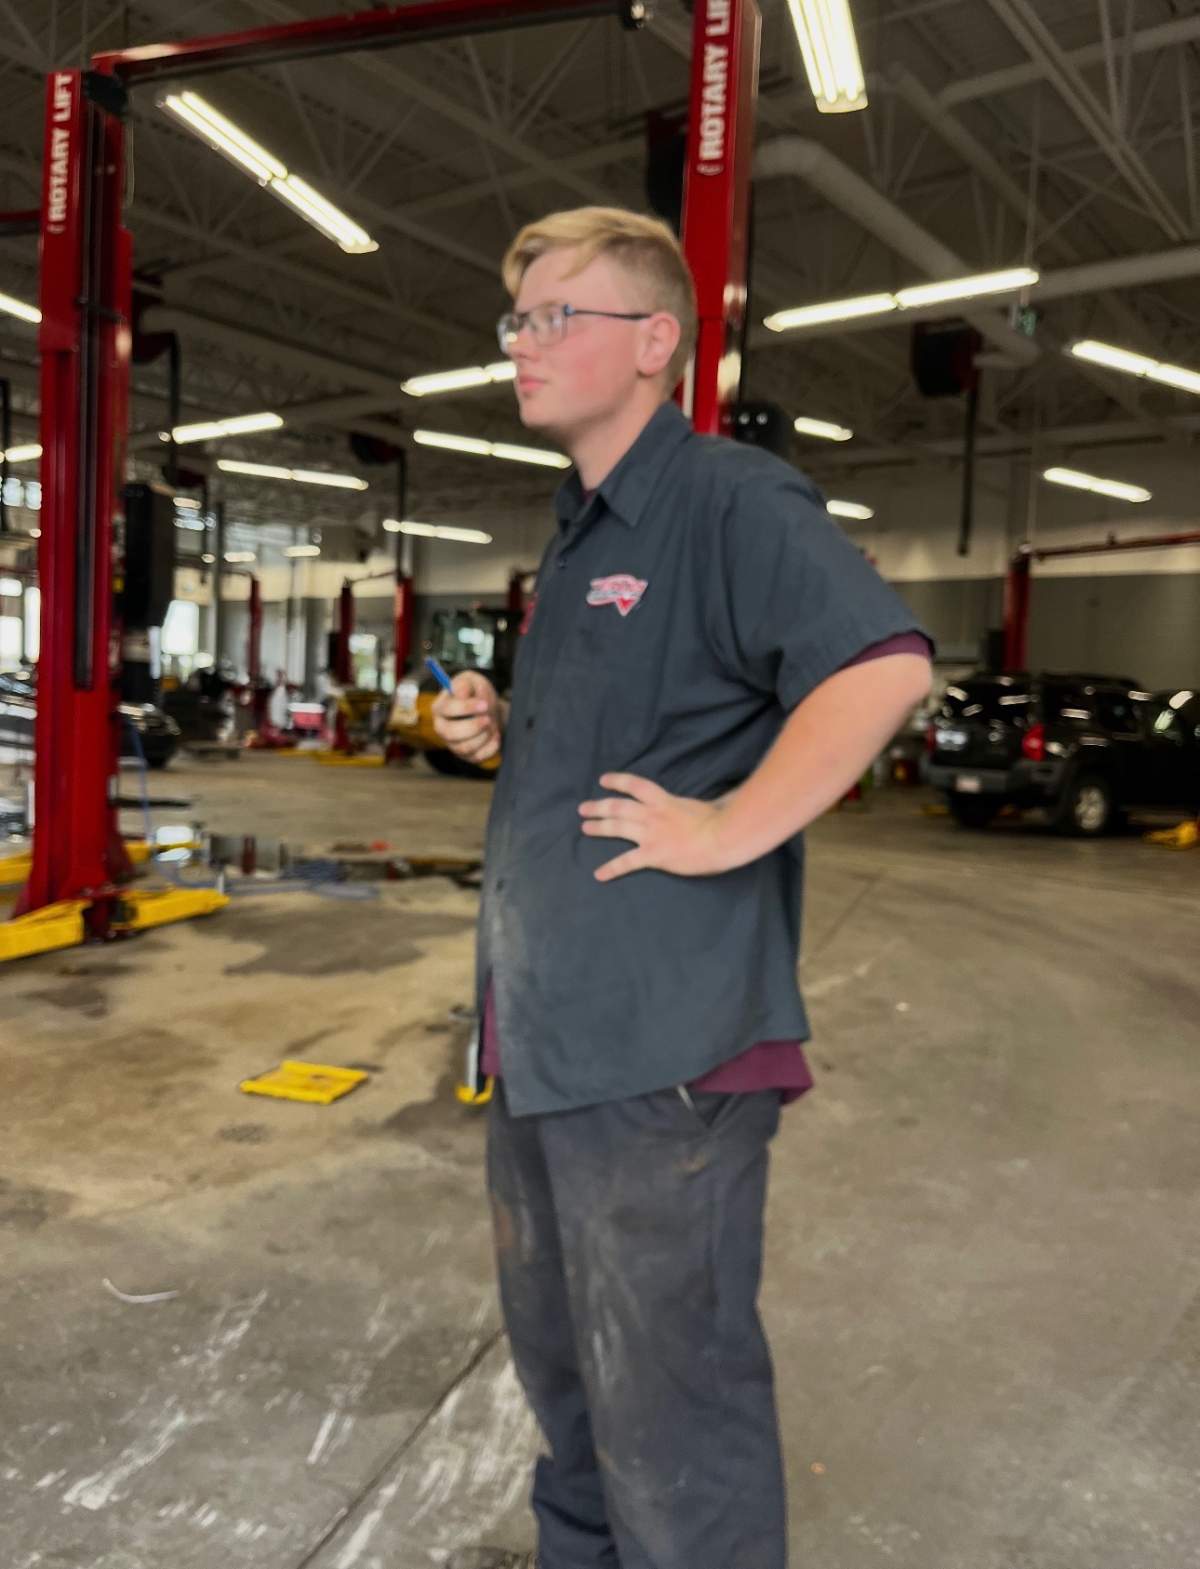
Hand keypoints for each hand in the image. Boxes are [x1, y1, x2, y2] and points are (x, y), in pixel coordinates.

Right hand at [432, 671, 502, 762]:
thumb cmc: (477, 694)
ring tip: (492, 724)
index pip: (447, 710)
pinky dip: (490, 747)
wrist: (490, 710)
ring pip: (464, 747)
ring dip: (483, 736)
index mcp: (440, 707)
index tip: (484, 704)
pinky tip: (495, 735)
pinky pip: (477, 757)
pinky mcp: (466, 755)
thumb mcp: (472, 681)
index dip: (466, 708)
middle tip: (488, 718)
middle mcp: (442, 727)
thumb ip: (465, 683)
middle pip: (450, 733)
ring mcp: (453, 744)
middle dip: (473, 726)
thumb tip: (460, 694)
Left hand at [578, 773, 734, 882]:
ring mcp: (650, 834)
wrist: (722, 838)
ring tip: (585, 828)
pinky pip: (626, 862)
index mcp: (665, 801)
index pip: (636, 785)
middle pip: (618, 807)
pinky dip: (611, 868)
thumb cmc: (722, 820)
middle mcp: (652, 815)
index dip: (618, 781)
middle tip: (583, 809)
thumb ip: (715, 799)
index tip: (603, 780)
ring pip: (617, 827)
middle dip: (599, 806)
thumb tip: (728, 797)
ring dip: (598, 827)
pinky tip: (599, 875)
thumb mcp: (713, 804)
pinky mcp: (653, 855)